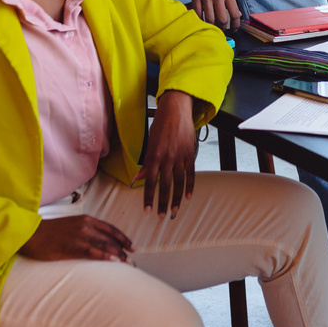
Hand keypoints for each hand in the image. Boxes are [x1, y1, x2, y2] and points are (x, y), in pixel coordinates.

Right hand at [19, 216, 133, 261]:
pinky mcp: (72, 247)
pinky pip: (93, 252)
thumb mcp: (72, 225)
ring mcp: (80, 236)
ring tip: (128, 264)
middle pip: (111, 238)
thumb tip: (99, 241)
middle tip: (132, 261)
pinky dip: (106, 257)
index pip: (111, 229)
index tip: (132, 247)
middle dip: (123, 250)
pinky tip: (115, 262)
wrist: (32, 234)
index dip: (123, 238)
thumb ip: (86, 230)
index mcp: (87, 219)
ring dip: (119, 255)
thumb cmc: (50, 232)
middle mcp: (86, 226)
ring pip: (105, 245)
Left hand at [135, 90, 197, 217]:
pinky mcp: (190, 153)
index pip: (150, 181)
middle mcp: (167, 157)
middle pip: (165, 185)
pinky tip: (189, 197)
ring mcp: (180, 156)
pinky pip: (191, 173)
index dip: (148, 197)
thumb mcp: (149, 143)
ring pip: (179, 182)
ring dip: (177, 199)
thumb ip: (145, 164)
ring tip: (175, 211)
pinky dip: (190, 186)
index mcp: (154, 155)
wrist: (176, 109)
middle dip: (163, 202)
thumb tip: (136, 180)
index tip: (147, 210)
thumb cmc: (160, 124)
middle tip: (161, 216)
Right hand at [182, 0, 241, 30]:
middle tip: (221, 30)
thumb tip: (236, 13)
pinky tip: (201, 20)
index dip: (235, 25)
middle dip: (222, 28)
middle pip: (222, 19)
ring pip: (209, 18)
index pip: (235, 13)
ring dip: (211, 25)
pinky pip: (198, 12)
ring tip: (211, 27)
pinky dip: (200, 19)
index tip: (234, 30)